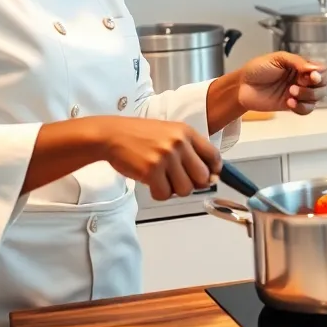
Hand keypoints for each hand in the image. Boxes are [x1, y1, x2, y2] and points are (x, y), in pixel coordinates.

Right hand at [94, 117, 221, 200]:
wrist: (112, 135)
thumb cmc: (141, 136)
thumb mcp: (170, 133)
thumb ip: (190, 151)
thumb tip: (209, 178)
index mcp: (186, 132)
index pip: (213, 156)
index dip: (214, 170)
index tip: (209, 176)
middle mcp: (179, 144)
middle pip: (202, 177)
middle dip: (193, 183)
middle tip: (179, 180)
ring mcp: (165, 157)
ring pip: (185, 189)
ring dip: (175, 190)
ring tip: (163, 180)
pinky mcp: (151, 171)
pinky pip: (165, 194)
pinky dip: (159, 193)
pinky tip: (152, 183)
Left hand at [237, 52, 326, 114]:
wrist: (242, 86)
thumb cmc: (257, 68)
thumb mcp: (277, 58)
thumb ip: (297, 61)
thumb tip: (314, 68)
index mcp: (301, 66)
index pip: (321, 70)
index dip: (319, 74)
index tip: (311, 75)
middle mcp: (302, 79)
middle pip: (322, 86)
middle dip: (313, 87)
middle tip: (297, 85)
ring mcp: (298, 93)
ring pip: (316, 99)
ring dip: (306, 96)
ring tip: (290, 92)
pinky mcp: (291, 105)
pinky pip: (306, 110)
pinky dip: (301, 107)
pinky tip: (289, 102)